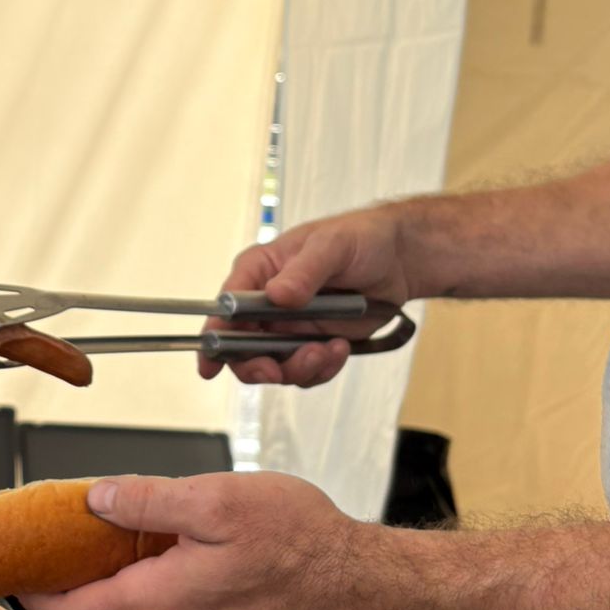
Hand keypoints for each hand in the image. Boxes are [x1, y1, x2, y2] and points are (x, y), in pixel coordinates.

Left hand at [19, 473, 370, 609]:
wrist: (358, 582)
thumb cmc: (300, 545)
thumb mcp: (216, 501)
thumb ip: (147, 501)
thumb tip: (97, 499)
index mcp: (160, 601)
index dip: (32, 591)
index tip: (9, 567)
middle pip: (95, 608)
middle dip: (66, 572)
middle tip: (51, 528)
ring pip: (130, 603)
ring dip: (107, 569)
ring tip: (100, 521)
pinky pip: (161, 602)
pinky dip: (142, 573)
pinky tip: (154, 537)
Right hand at [200, 203, 413, 388]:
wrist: (398, 259)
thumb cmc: (360, 238)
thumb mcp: (332, 246)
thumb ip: (304, 271)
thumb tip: (278, 295)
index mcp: (259, 271)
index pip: (226, 306)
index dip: (214, 335)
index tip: (211, 362)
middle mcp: (266, 303)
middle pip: (240, 347)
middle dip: (256, 365)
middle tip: (275, 372)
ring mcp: (288, 327)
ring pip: (273, 365)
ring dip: (298, 367)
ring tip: (327, 351)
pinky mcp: (312, 344)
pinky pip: (305, 371)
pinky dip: (321, 368)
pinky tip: (340, 349)